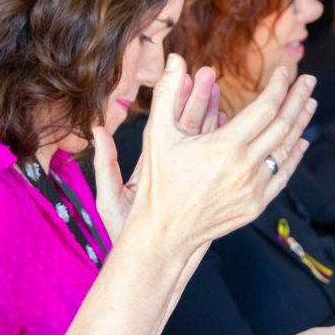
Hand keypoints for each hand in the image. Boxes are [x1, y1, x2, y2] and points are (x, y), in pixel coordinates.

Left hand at [91, 66, 219, 238]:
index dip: (176, 100)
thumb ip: (105, 164)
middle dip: (199, 100)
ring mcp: (189, 179)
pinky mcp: (204, 192)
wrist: (146, 261)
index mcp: (149, 165)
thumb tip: (98, 130)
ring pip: (205, 143)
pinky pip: (217, 163)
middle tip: (210, 74)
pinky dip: (225, 145)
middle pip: (188, 128)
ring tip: (224, 93)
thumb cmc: (124, 233)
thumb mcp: (110, 198)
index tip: (185, 75)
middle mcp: (170, 169)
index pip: (165, 125)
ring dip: (214, 118)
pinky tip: (236, 127)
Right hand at [124, 56, 315, 257]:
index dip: (278, 87)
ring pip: (287, 150)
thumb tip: (175, 59)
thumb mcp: (157, 134)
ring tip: (310, 104)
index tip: (284, 72)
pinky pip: (283, 175)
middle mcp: (244, 167)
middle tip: (309, 80)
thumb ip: (167, 93)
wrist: (164, 232)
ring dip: (302, 124)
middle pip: (283, 125)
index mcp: (224, 146)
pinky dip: (294, 156)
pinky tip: (301, 142)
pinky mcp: (256, 204)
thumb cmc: (159, 182)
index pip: (264, 108)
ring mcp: (253, 188)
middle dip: (298, 99)